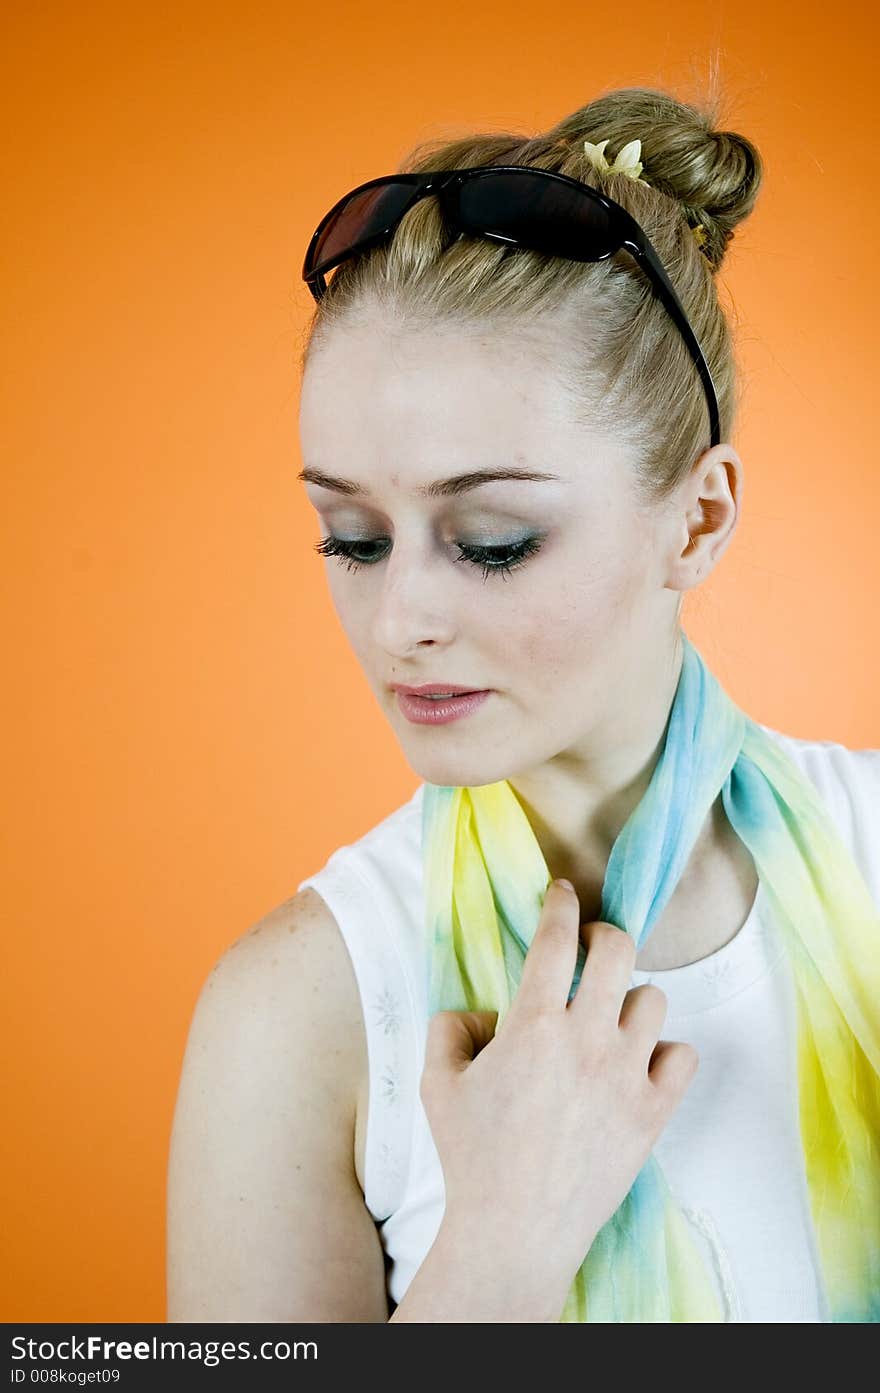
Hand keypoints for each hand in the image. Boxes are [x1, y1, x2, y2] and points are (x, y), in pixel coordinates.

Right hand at [419, 879, 698, 1291]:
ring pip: (654, 1000)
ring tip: (611, 1017)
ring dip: (631, 1000)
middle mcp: (587, 1039)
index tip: (562, 893)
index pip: (557, 938)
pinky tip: (641, 1062)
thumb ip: (451, 1027)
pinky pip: (683, 1056)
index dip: (561, 904)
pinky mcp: (653, 1113)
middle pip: (620, 949)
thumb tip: (483, 1013)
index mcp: (534, 1023)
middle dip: (605, 935)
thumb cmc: (471, 1156)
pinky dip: (666, 1053)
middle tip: (593, 948)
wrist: (515, 1230)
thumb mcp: (436, 1082)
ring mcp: (627, 1075)